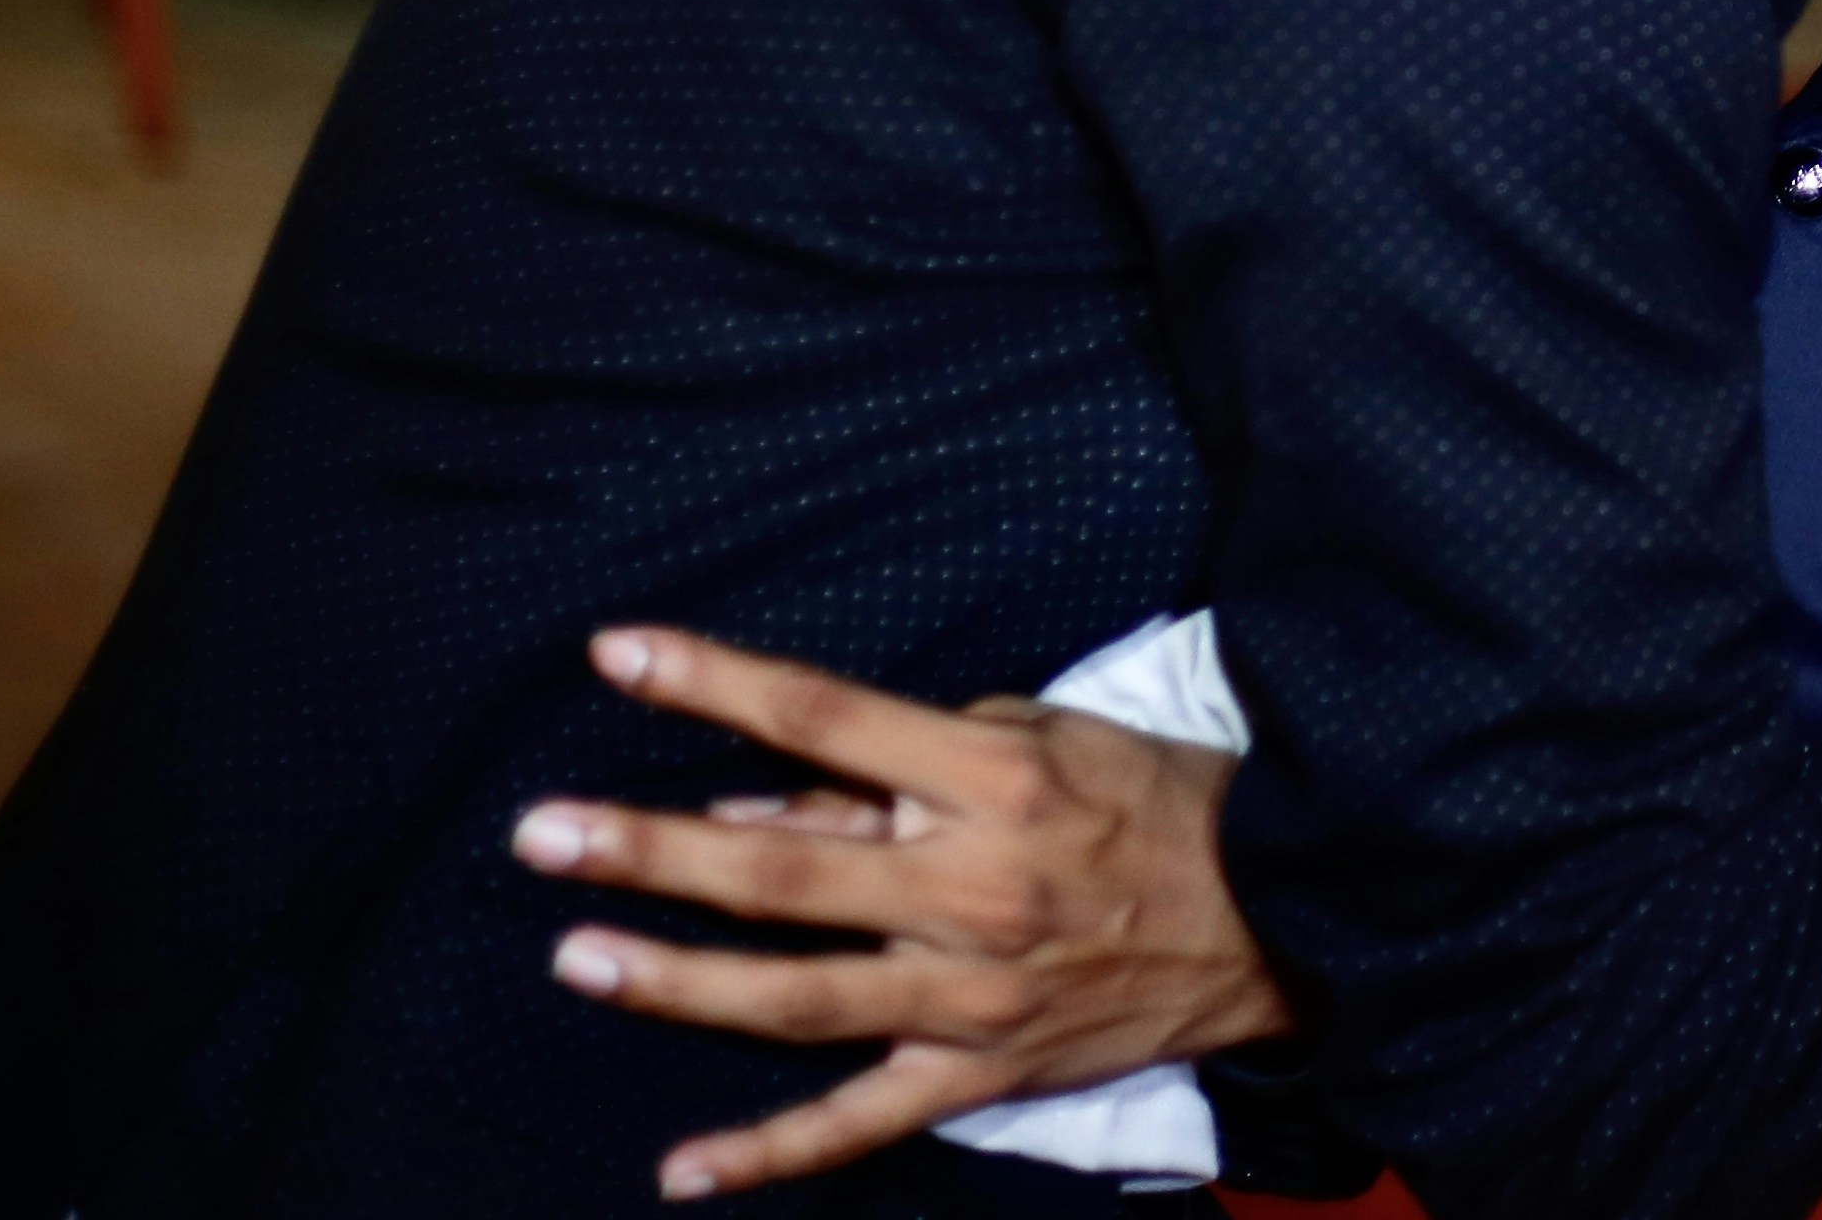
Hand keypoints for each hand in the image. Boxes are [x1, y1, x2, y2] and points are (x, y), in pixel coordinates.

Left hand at [513, 625, 1287, 1200]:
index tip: (616, 654)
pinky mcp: (983, 1074)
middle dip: (654, 849)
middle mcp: (972, 887)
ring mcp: (972, 995)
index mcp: (991, 779)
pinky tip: (679, 1172)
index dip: (714, 683)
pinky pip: (860, 1124)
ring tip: (576, 957)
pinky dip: (769, 1153)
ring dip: (679, 981)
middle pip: (785, 867)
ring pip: (800, 996)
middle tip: (542, 834)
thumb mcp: (1044, 737)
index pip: (824, 717)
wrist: (1279, 916)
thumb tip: (761, 798)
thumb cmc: (1155, 804)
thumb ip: (898, 770)